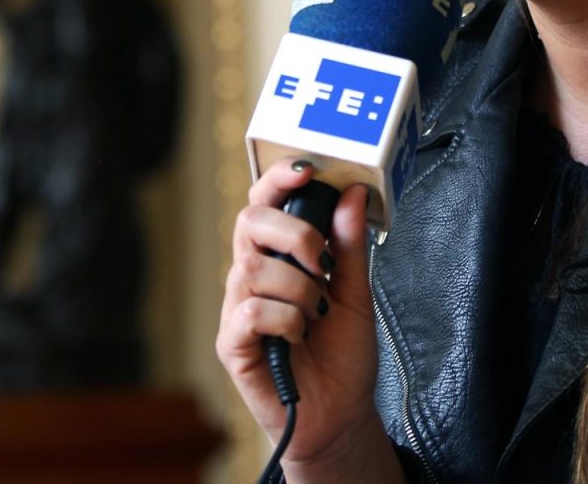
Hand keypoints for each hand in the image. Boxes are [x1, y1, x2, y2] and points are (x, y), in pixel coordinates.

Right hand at [216, 160, 403, 482]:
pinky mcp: (232, 344)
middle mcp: (250, 278)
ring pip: (253, 267)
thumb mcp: (355, 293)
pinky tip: (298, 336)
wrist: (340, 415)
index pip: (262, 204)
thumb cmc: (341, 356)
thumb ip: (349, 245)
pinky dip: (285, 319)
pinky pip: (250, 311)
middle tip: (322, 264)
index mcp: (276, 259)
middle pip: (248, 222)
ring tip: (316, 313)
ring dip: (298, 288)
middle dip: (294, 234)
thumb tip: (351, 193)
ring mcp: (237, 310)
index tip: (306, 171)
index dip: (276, 180)